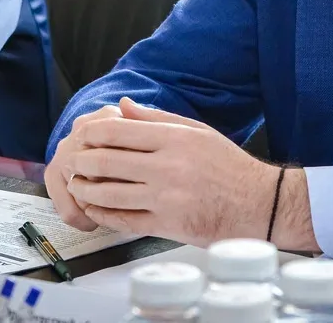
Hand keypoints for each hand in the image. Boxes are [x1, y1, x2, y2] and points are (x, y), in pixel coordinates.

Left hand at [55, 97, 277, 246]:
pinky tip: (94, 210)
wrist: (259, 204)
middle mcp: (167, 167)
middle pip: (107, 161)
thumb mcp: (197, 131)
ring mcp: (165, 198)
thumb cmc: (229, 167)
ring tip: (78, 186)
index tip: (81, 136)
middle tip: (73, 161)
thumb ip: (157, 119)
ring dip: (85, 190)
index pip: (117, 131)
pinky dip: (102, 215)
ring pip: (109, 193)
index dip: (91, 134)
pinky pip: (123, 220)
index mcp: (174, 139)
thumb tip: (122, 106)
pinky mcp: (167, 225)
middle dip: (82, 161)